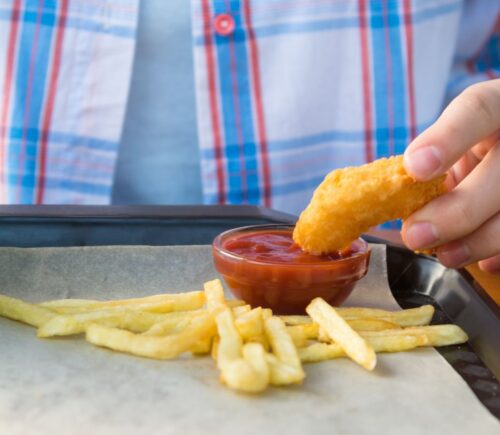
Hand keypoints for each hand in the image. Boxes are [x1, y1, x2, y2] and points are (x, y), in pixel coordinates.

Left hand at [401, 79, 499, 273]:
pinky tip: (485, 261)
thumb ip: (432, 160)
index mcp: (497, 106)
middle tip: (415, 235)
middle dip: (457, 212)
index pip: (479, 109)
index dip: (448, 139)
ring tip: (445, 255)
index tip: (414, 168)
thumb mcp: (454, 139)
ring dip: (478, 241)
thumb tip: (389, 200)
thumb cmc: (471, 144)